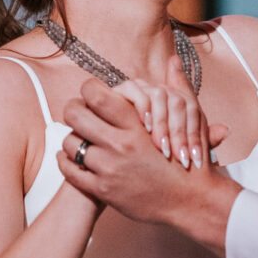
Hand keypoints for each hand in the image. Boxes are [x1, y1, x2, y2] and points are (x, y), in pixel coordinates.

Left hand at [56, 67, 237, 250]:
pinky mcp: (103, 190)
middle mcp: (119, 144)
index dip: (88, 91)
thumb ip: (177, 85)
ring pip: (70, 144)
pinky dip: (66, 163)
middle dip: (73, 111)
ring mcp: (109, 168)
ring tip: (78, 139)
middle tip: (78, 114)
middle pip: (75, 115)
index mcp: (135, 123)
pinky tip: (72, 159)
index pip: (95, 94)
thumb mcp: (189, 118)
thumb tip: (174, 58)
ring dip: (71, 139)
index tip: (91, 96)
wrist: (191, 199)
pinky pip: (70, 172)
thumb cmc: (188, 157)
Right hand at [109, 62, 225, 169]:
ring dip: (162, 122)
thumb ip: (200, 141)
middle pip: (178, 101)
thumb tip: (225, 130)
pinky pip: (134, 90)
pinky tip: (144, 129)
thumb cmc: (146, 163)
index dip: (195, 134)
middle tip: (179, 157)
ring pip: (158, 94)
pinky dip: (142, 108)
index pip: (193, 110)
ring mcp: (139, 89)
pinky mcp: (118, 91)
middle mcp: (158, 92)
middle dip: (180, 131)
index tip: (194, 159)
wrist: (112, 166)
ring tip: (162, 147)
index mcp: (174, 102)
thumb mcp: (175, 153)